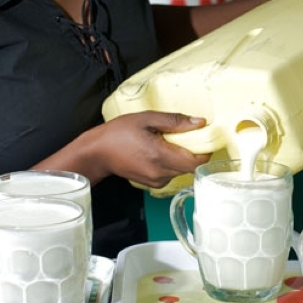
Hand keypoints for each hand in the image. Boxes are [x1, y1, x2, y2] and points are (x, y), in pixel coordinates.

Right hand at [92, 111, 211, 187]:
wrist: (97, 152)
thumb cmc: (118, 133)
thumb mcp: (147, 119)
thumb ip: (175, 121)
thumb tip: (199, 122)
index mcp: (160, 155)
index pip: (195, 162)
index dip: (205, 152)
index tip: (205, 139)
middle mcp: (160, 173)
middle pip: (190, 167)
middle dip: (193, 152)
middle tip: (187, 136)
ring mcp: (156, 181)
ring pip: (181, 171)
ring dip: (181, 157)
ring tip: (168, 142)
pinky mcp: (152, 184)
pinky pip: (171, 174)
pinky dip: (171, 163)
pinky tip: (160, 151)